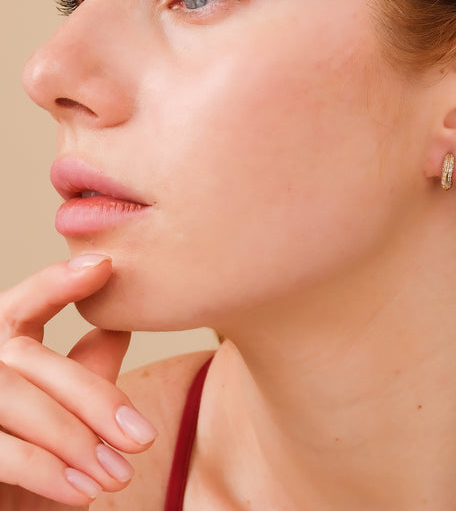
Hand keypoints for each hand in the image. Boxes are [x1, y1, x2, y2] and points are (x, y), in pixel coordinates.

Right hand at [0, 256, 155, 507]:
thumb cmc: (32, 460)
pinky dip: (45, 474)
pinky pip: (1, 454)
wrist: (6, 510)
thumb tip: (121, 323)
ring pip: (16, 402)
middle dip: (93, 399)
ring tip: (119, 475)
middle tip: (143, 438)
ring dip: (75, 441)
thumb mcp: (66, 412)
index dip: (56, 283)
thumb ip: (85, 368)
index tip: (105, 266)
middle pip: (31, 359)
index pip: (23, 302)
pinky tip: (83, 493)